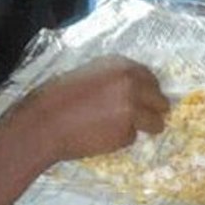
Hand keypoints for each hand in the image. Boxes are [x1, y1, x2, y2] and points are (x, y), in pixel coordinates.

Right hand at [30, 55, 168, 160]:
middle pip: (159, 99)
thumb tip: (136, 89)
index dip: (150, 90)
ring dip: (146, 127)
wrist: (44, 122)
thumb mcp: (90, 74)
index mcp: (121, 65)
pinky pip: (132, 137)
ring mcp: (131, 108)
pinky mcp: (126, 133)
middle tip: (147, 118)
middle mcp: (131, 83)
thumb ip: (115, 78)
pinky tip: (101, 136)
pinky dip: (121, 139)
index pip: (150, 77)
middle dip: (155, 110)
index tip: (148, 99)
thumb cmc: (58, 97)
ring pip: (155, 122)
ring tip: (123, 130)